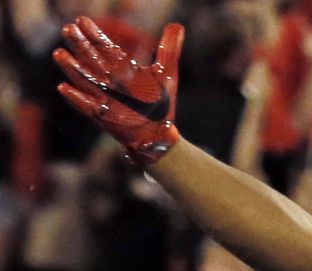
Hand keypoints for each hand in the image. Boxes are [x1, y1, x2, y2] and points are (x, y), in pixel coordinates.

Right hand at [54, 17, 183, 163]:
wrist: (161, 133)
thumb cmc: (160, 103)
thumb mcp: (167, 73)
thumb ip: (168, 50)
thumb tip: (177, 26)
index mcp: (121, 68)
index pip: (104, 47)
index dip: (94, 34)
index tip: (82, 20)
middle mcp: (109, 80)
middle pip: (90, 59)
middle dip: (79, 44)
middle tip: (68, 29)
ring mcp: (103, 97)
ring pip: (83, 80)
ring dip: (71, 68)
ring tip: (59, 54)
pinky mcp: (103, 116)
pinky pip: (86, 106)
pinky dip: (76, 98)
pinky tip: (63, 87)